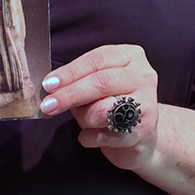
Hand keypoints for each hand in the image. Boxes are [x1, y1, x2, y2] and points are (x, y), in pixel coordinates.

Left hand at [38, 44, 160, 172]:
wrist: (144, 135)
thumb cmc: (115, 104)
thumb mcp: (100, 83)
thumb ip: (81, 80)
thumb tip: (52, 88)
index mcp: (131, 57)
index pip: (97, 60)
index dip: (71, 72)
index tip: (49, 84)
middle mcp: (143, 77)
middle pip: (101, 82)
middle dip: (70, 94)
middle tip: (48, 105)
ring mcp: (146, 105)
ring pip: (101, 111)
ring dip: (83, 118)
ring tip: (84, 120)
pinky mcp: (143, 132)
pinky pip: (104, 136)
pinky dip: (89, 137)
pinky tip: (92, 135)